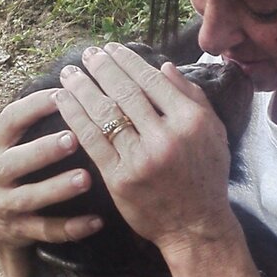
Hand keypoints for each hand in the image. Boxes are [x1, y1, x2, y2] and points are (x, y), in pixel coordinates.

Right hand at [0, 87, 102, 249]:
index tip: (62, 94)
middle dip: (43, 149)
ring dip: (57, 188)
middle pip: (14, 160)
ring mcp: (3, 206)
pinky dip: (71, 227)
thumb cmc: (19, 174)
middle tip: (74, 138)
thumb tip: (78, 81)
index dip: (33, 106)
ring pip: (29, 198)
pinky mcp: (17, 233)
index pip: (10, 120)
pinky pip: (46, 231)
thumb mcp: (16, 146)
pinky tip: (97, 221)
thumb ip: (36, 121)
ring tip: (86, 179)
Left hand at [54, 43, 235, 255]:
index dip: (128, 61)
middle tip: (88, 54)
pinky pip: (92, 140)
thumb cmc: (206, 178)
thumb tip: (165, 66)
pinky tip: (63, 101)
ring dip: (83, 88)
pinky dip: (74, 116)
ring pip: (105, 113)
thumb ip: (192, 97)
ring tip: (69, 73)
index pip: (152, 80)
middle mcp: (166, 137)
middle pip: (126, 92)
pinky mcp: (119, 178)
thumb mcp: (214, 133)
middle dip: (102, 68)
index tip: (112, 49)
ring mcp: (141, 158)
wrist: (196, 227)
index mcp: (191, 121)